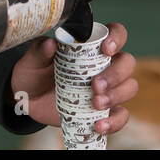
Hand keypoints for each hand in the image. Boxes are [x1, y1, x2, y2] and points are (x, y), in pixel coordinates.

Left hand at [8, 23, 136, 133]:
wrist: (30, 100)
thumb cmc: (34, 73)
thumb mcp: (32, 61)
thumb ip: (39, 51)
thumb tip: (50, 44)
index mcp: (91, 46)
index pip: (116, 34)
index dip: (117, 38)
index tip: (106, 49)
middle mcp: (104, 65)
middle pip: (127, 62)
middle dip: (116, 74)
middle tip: (95, 85)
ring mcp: (107, 88)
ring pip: (129, 87)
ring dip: (117, 95)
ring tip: (96, 103)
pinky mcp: (104, 111)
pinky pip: (121, 115)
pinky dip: (115, 121)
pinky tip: (99, 125)